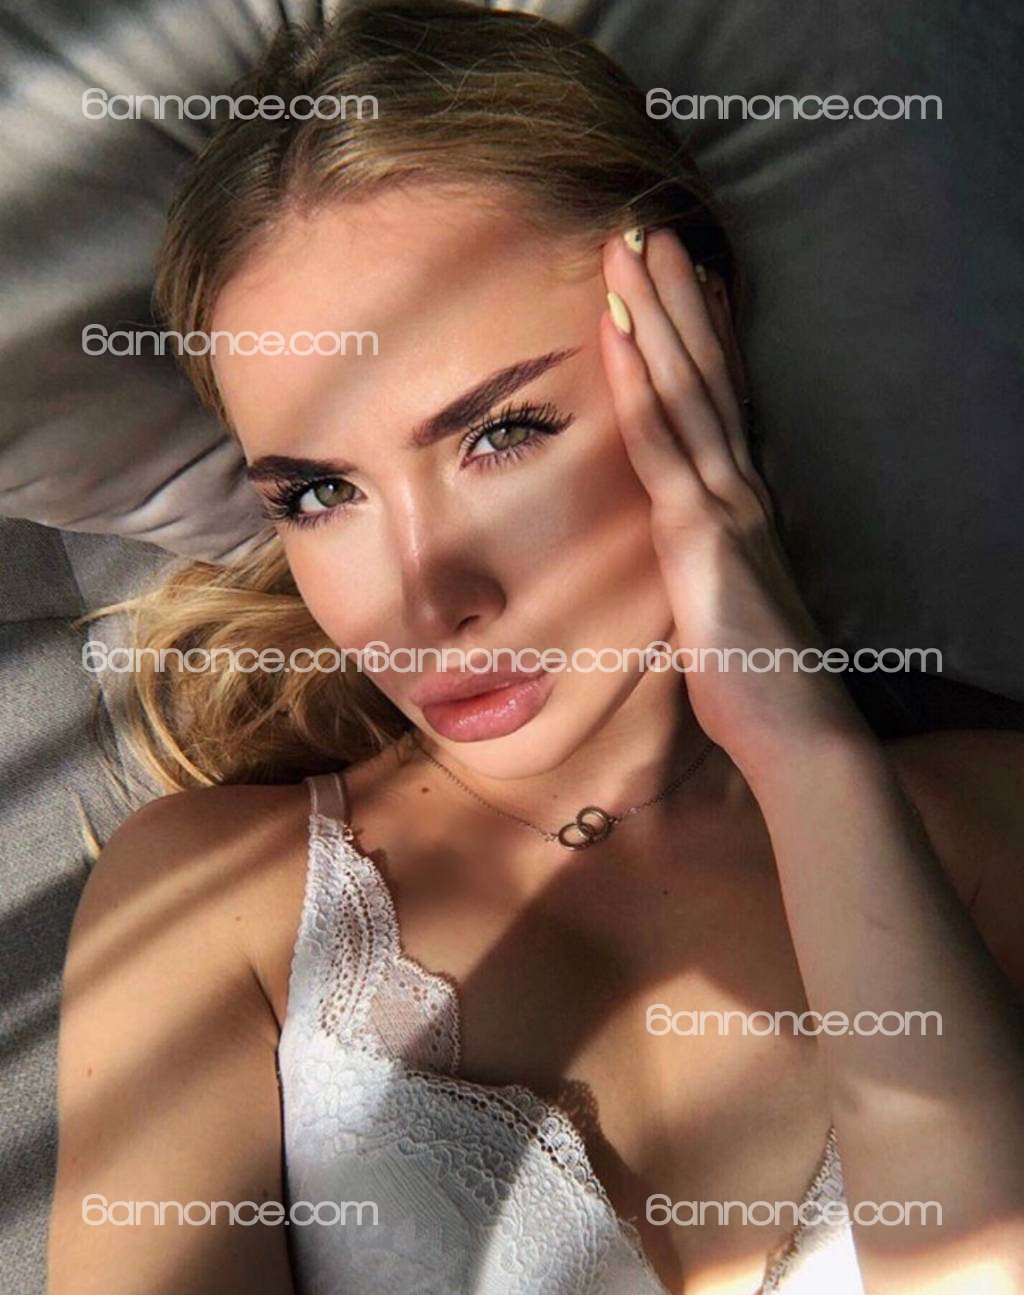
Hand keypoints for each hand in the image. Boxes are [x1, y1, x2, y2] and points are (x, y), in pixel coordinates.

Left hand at [599, 228, 866, 773]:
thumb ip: (701, 565)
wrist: (792, 726)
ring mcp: (724, 501)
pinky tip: (618, 328)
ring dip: (655, 312)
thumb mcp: (718, 605)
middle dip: (675, 298)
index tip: (681, 281)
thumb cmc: (754, 678)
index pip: (718, 403)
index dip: (700, 337)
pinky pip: (660, 439)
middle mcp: (738, 486)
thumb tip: (683, 552)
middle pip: (704, 374)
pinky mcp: (702, 529)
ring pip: (684, 388)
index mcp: (741, 502)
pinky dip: (638, 378)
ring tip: (629, 247)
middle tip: (646, 231)